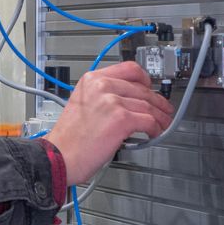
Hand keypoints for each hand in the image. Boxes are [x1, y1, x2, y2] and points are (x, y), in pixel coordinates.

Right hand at [44, 62, 174, 185]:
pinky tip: (154, 134)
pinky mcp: (121, 119)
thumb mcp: (82, 103)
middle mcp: (102, 86)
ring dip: (160, 117)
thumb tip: (129, 99)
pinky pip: (149, 121)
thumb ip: (103, 95)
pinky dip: (156, 128)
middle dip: (158, 101)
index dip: (145, 79)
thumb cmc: (69, 138)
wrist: (59, 156)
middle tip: (164, 110)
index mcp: (92, 79)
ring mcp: (112, 101)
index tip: (150, 87)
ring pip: (149, 105)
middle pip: (143, 88)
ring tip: (163, 125)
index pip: (130, 69)